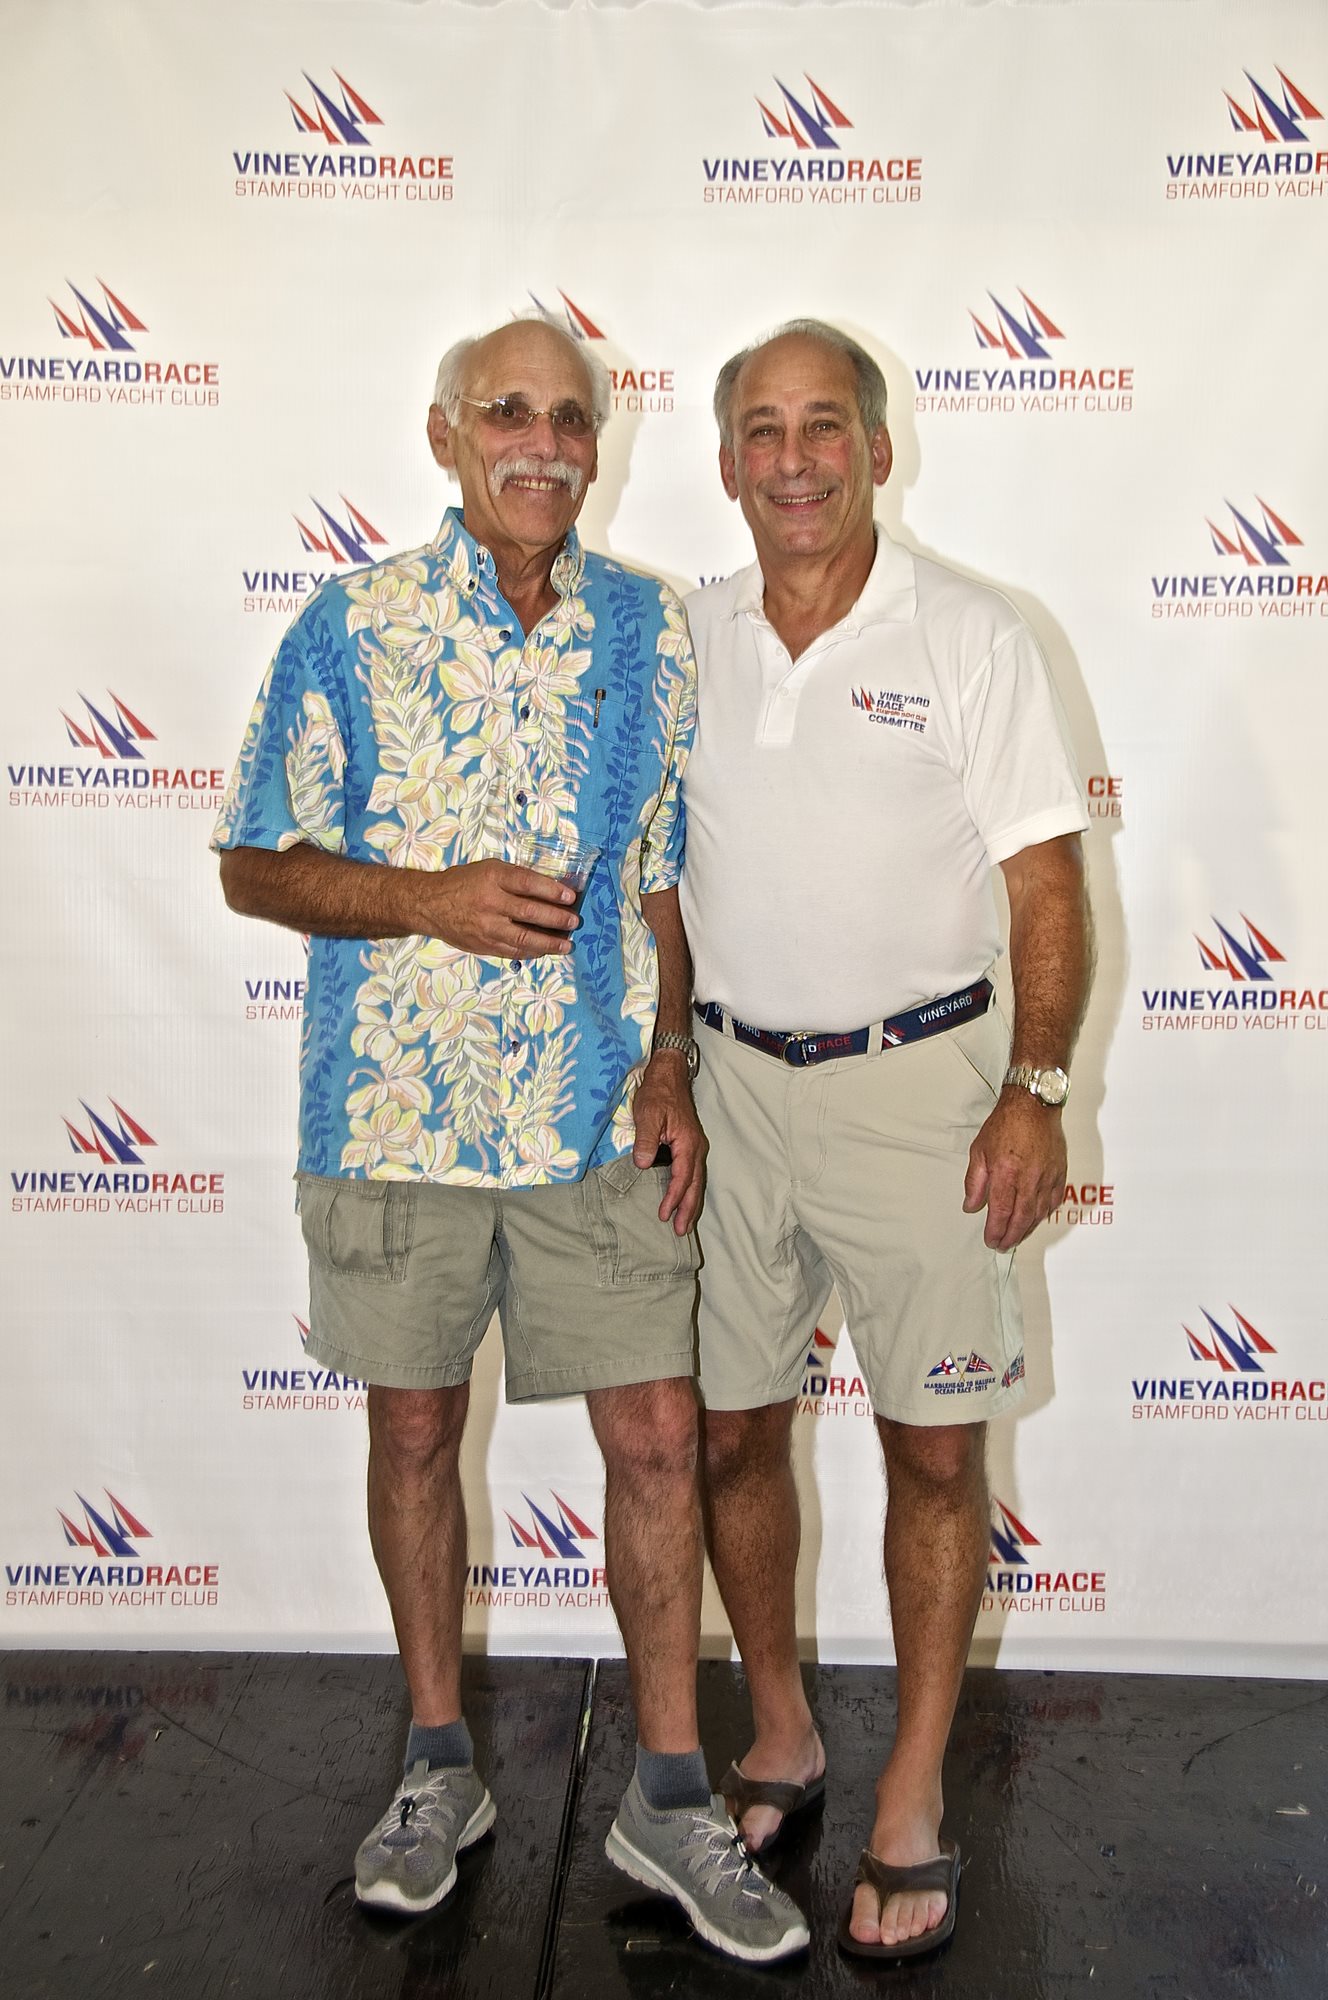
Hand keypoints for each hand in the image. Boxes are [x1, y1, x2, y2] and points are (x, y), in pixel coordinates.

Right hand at [412, 860, 577, 958]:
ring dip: (550, 942)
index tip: (570, 896)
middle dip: (556, 918)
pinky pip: (513, 951)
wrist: (429, 905)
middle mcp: (489, 902)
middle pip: (529, 912)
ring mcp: (486, 927)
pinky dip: (532, 951)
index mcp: (492, 877)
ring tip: (567, 944)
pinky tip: (545, 951)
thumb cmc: (463, 883)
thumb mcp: (488, 870)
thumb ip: (514, 879)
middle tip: (574, 922)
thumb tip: (550, 891)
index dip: (551, 890)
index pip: (527, 883)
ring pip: (524, 937)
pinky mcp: (484, 945)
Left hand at [631, 1053, 707, 1233]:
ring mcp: (695, 1146)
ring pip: (696, 1180)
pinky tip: (683, 1198)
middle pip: (695, 1185)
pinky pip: (693, 1173)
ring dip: (690, 1202)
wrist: (668, 1075)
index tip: (663, 1215)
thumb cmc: (658, 1093)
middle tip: (680, 1231)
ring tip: (684, 1223)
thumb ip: (645, 1140)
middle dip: (688, 1209)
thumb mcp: (647, 1114)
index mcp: (688, 1143)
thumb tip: (643, 1164)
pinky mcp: (690, 1144)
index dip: (673, 1198)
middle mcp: (696, 1147)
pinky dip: (690, 1189)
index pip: (682, 1178)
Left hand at [962, 1091, 1066, 1251]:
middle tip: (1003, 1245)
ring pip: (1038, 1213)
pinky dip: (1044, 1214)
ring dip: (1027, 1229)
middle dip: (1011, 1236)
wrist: (1033, 1105)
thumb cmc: (1006, 1124)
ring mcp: (1047, 1176)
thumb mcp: (979, 1151)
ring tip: (1016, 1236)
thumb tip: (971, 1205)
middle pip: (1021, 1218)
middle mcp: (1029, 1177)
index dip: (996, 1230)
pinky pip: (1054, 1201)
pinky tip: (1036, 1219)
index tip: (991, 1240)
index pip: (1001, 1211)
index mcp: (1006, 1172)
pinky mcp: (1059, 1173)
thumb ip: (975, 1181)